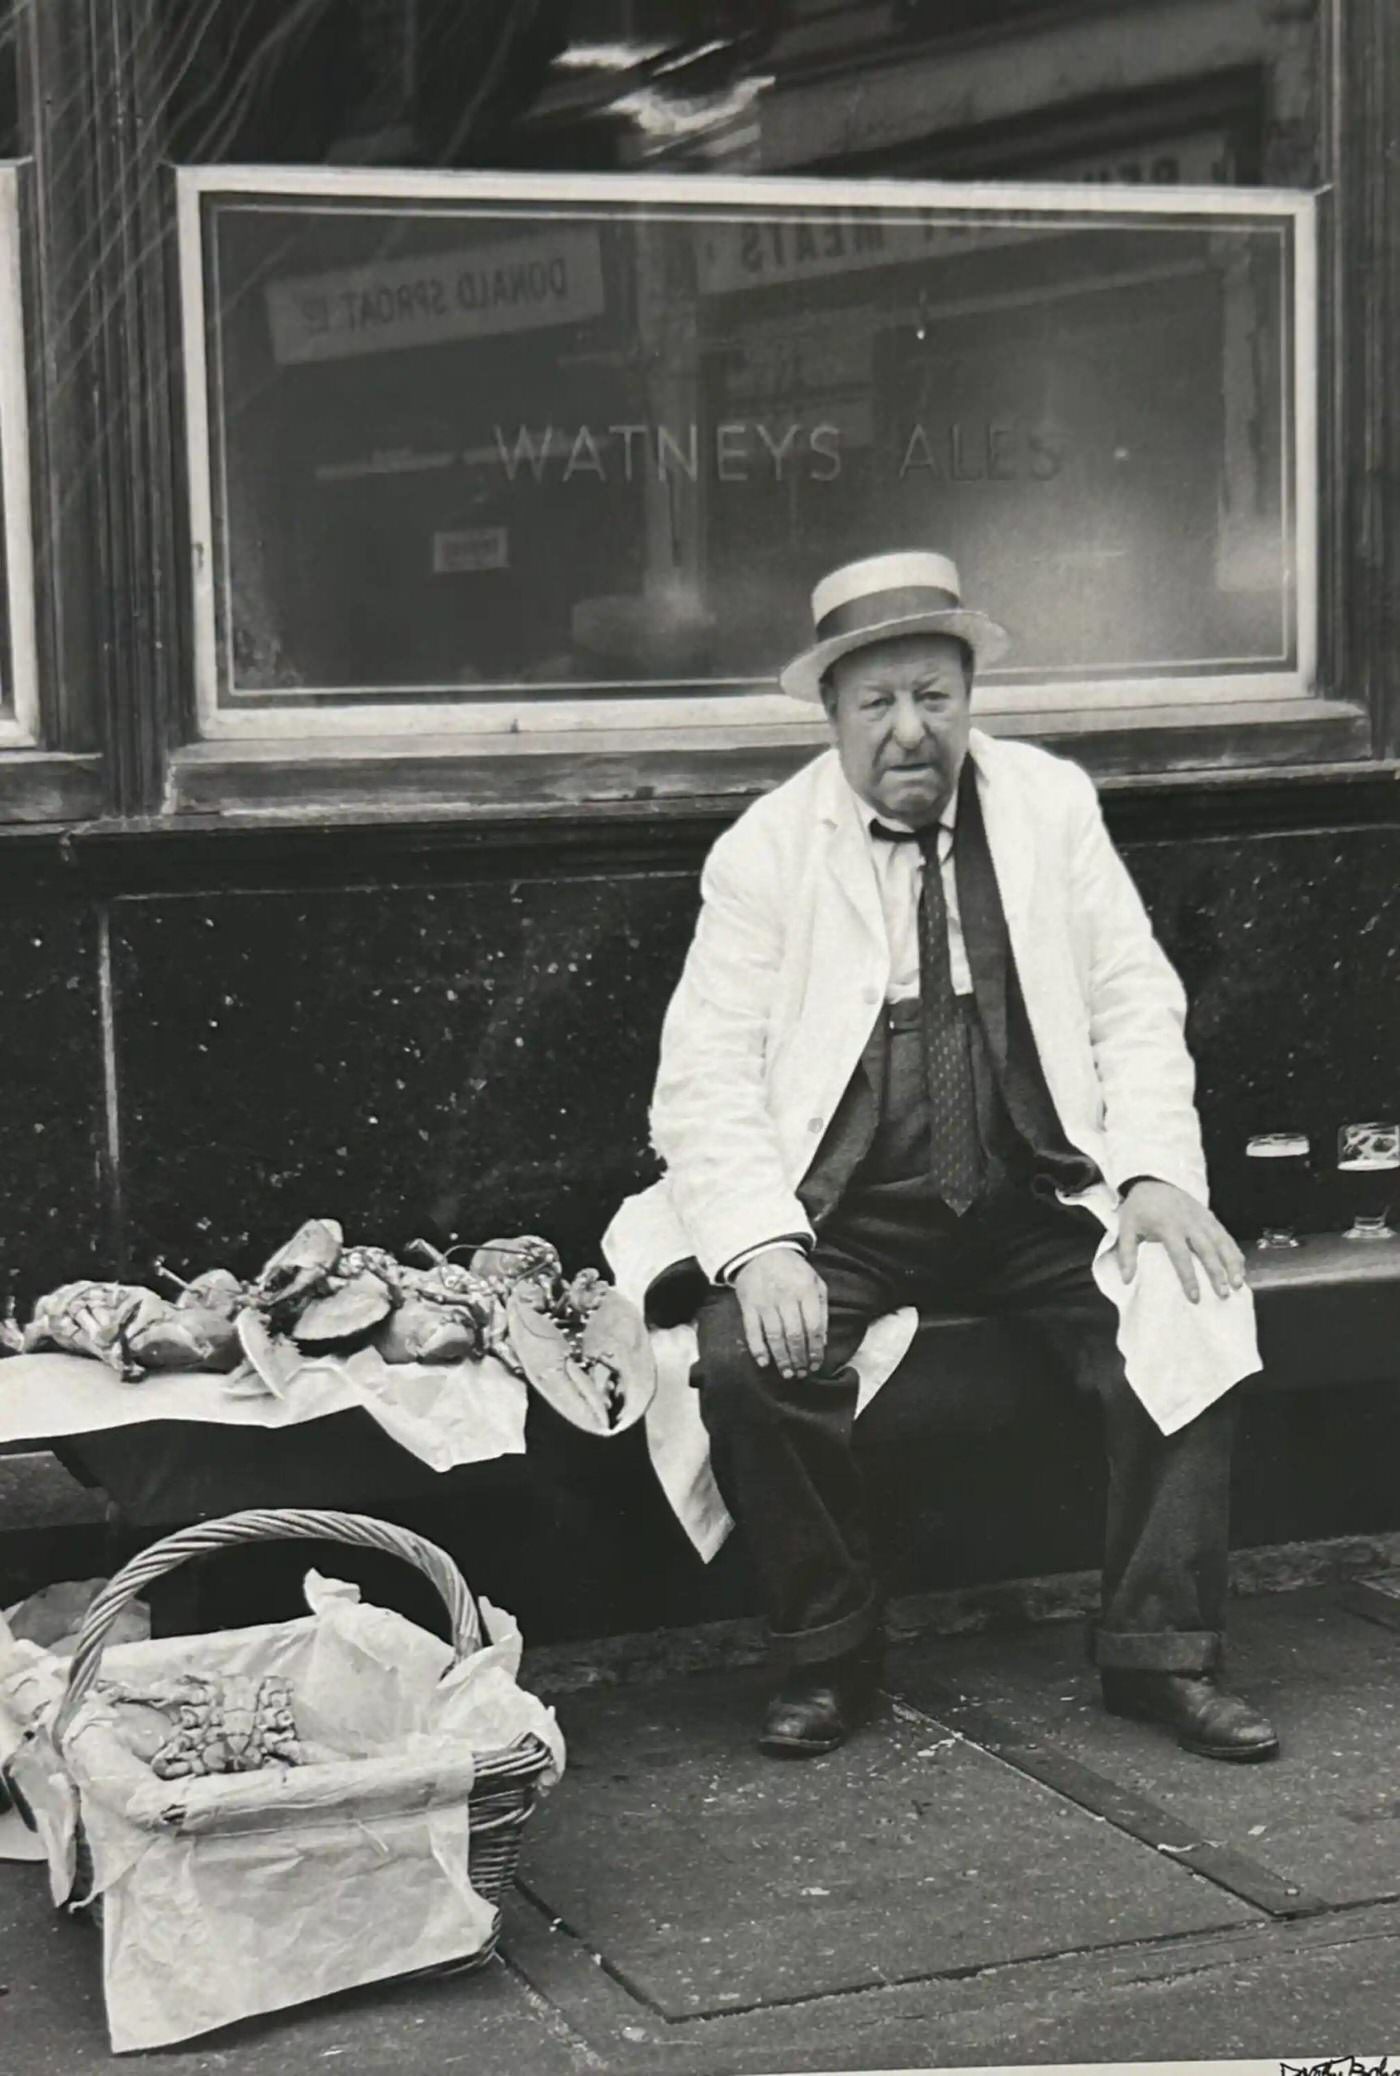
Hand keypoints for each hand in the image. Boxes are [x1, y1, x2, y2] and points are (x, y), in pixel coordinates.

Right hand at [733, 1248, 828, 1378]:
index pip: (813, 1327)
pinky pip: (752, 1331)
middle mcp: (785, 1296)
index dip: (816, 1349)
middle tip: (802, 1374)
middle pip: (794, 1335)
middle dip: (799, 1358)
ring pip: (774, 1336)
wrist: (761, 1251)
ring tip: (788, 1374)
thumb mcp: (815, 1283)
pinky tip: (764, 1363)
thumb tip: (822, 1342)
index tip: (816, 1364)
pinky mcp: (748, 1304)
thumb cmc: (793, 1271)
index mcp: (805, 1290)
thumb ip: (822, 1311)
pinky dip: (757, 1349)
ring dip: (782, 1359)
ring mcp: (765, 1301)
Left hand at [1115, 1180, 1246, 1303]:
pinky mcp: (1210, 1216)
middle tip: (1223, 1294)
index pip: (1181, 1255)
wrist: (1152, 1180)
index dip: (1189, 1277)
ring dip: (1232, 1263)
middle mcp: (1189, 1222)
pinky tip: (1241, 1267)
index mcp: (1168, 1226)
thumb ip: (1126, 1254)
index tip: (1195, 1297)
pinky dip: (1235, 1251)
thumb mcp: (1126, 1227)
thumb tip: (1126, 1280)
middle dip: (1217, 1273)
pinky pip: (1226, 1235)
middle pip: (1207, 1250)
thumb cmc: (1139, 1208)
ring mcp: (1202, 1218)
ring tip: (1238, 1284)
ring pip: (1222, 1242)